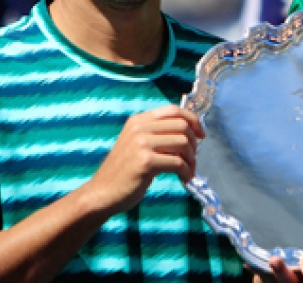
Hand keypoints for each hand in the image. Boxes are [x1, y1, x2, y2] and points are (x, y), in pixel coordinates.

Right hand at [82, 105, 204, 215]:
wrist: (101, 193)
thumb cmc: (124, 171)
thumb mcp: (137, 144)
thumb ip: (157, 134)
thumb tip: (190, 132)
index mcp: (138, 120)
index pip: (174, 110)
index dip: (193, 120)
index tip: (201, 134)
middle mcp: (139, 128)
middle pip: (182, 125)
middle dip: (194, 142)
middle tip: (193, 157)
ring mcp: (141, 144)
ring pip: (183, 142)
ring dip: (192, 158)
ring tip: (189, 170)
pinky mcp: (145, 162)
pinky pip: (178, 162)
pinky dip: (186, 171)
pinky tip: (184, 178)